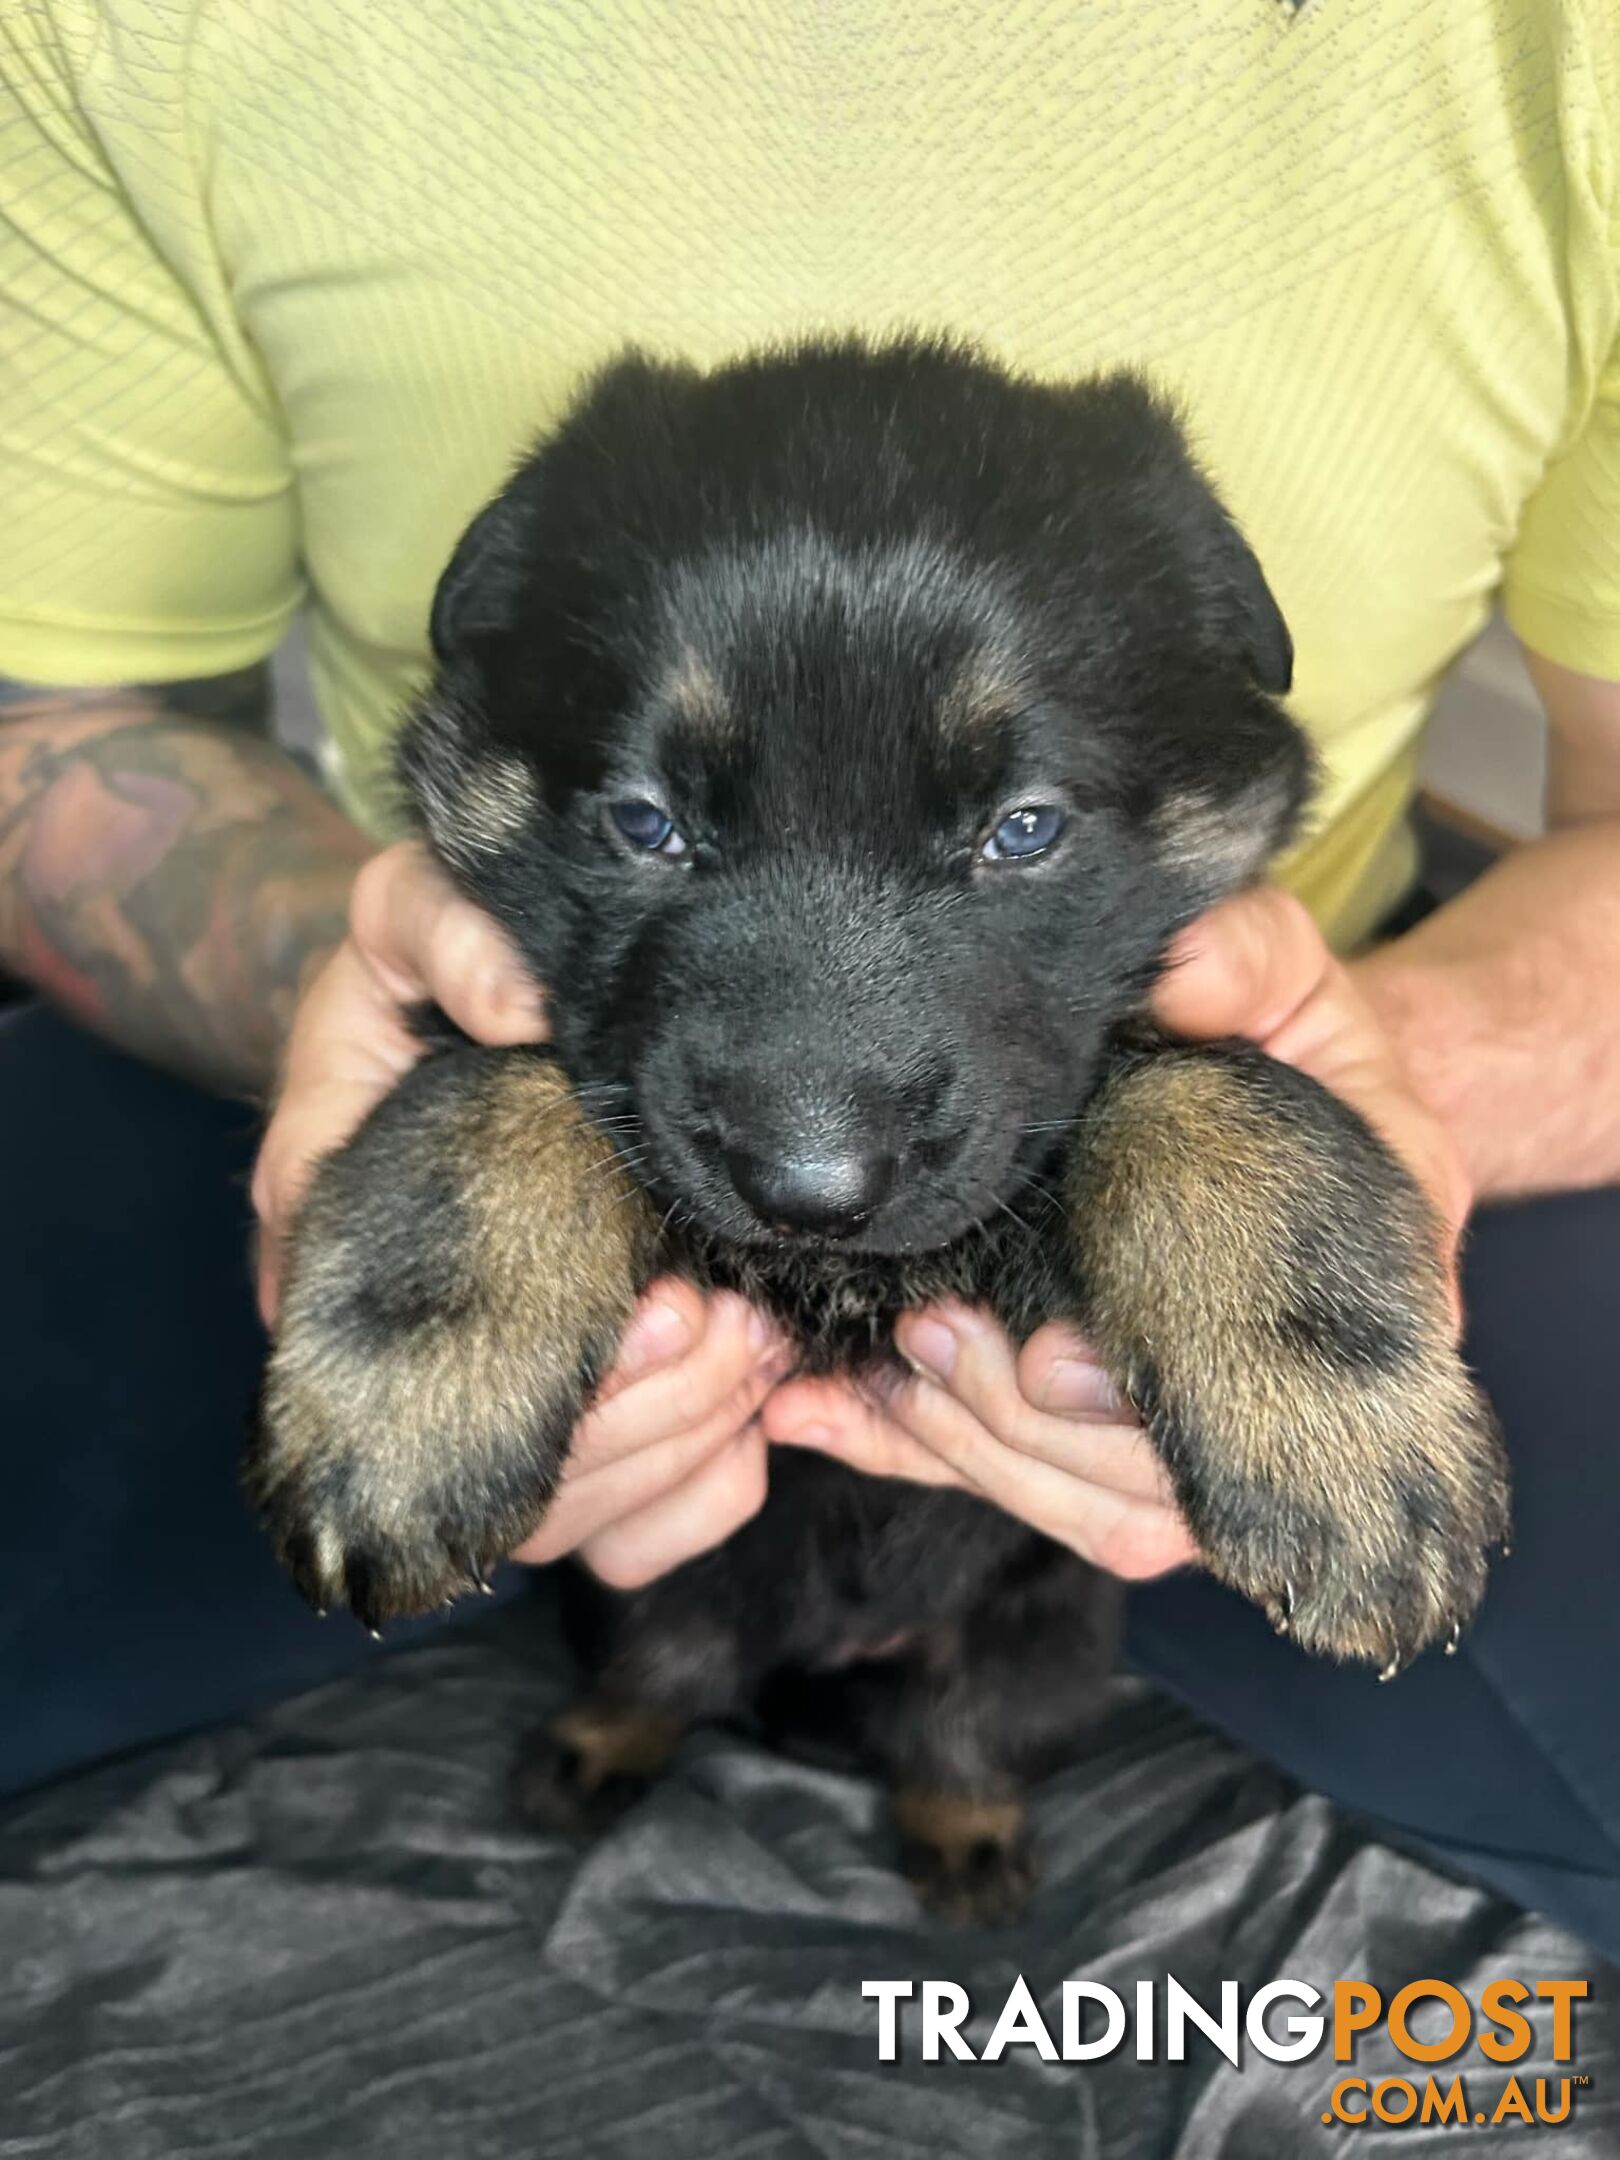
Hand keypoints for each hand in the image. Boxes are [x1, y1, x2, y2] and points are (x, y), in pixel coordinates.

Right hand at [253, 840, 786, 1585]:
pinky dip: (707, 1492)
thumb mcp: (412, 911)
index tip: (650, 1305)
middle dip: (637, 1419)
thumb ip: (446, 936)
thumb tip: (520, 1007)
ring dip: (680, 1447)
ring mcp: (497, 1401)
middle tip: (720, 1316)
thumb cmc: (430, 965)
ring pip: (576, 1526)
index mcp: (345, 1238)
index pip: (392, 1374)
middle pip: (506, 1485)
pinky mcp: (583, 1424)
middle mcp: (409, 1351)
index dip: (526, 1375)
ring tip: (746, 1339)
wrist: (469, 1002)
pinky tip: (752, 1409)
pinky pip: (640, 1533)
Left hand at [763, 885, 1472, 1577]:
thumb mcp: (1293, 970)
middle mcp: (1285, 1396)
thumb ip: (1248, 958)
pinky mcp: (1100, 1429)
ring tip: (882, 1369)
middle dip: (1020, 1429)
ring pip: (1078, 1504)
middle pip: (1147, 1490)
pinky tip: (817, 1416)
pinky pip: (1014, 1475)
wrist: (1296, 1086)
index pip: (1269, 1410)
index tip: (1052, 1361)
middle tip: (933, 1336)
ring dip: (963, 1450)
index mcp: (1364, 1298)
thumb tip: (1185, 970)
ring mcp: (1192, 1430)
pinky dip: (906, 1453)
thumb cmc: (1295, 1033)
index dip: (1148, 1407)